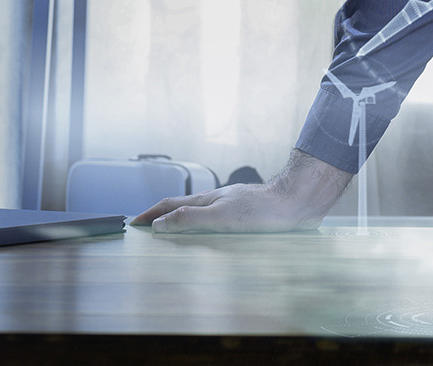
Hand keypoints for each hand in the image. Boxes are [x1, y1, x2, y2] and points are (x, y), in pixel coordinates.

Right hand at [131, 149, 352, 232]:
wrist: (299, 202)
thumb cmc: (264, 210)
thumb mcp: (221, 216)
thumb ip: (190, 219)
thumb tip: (160, 223)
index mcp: (209, 199)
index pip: (171, 205)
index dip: (151, 214)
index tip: (134, 223)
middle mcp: (219, 200)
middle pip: (184, 206)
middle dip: (163, 216)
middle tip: (147, 226)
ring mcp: (234, 206)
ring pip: (202, 212)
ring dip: (183, 220)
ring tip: (173, 230)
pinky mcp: (249, 215)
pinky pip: (217, 220)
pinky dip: (204, 226)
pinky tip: (211, 233)